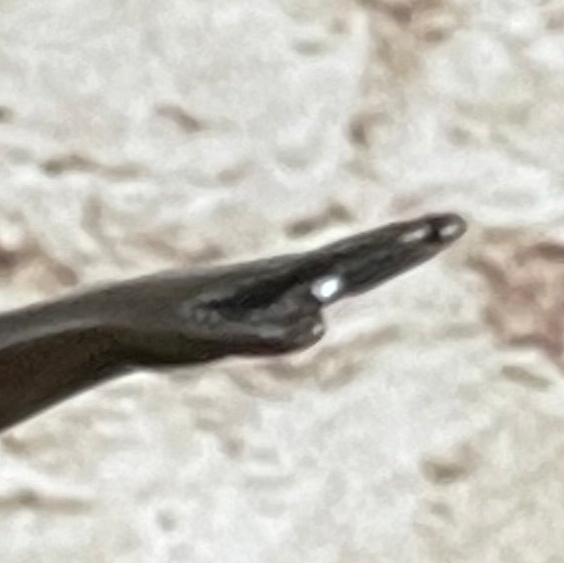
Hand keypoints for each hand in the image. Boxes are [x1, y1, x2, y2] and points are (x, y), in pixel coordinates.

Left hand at [84, 214, 462, 370]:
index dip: (395, 246)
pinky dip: (338, 282)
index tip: (437, 227)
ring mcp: (263, 291)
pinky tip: (343, 286)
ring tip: (416, 242)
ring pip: (332, 271)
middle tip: (452, 223)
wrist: (111, 320)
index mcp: (273, 280)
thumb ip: (262, 335)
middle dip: (402, 243)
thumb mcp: (208, 339)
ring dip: (375, 257)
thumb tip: (321, 323)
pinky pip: (305, 292)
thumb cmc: (155, 330)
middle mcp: (274, 278)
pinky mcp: (248, 306)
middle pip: (352, 255)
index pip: (350, 258)